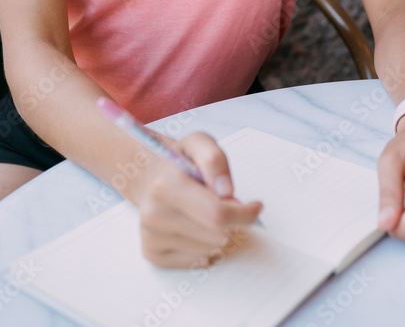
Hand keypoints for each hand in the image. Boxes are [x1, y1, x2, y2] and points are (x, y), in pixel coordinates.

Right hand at [134, 131, 262, 267]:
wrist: (149, 178)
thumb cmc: (179, 162)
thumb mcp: (199, 144)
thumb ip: (215, 160)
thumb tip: (226, 191)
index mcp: (166, 185)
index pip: (217, 214)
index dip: (244, 214)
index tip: (255, 207)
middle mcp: (154, 214)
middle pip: (217, 234)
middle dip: (231, 220)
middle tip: (222, 203)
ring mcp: (151, 238)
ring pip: (210, 249)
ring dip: (217, 233)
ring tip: (203, 212)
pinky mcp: (153, 255)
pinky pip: (197, 261)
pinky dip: (204, 246)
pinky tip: (194, 227)